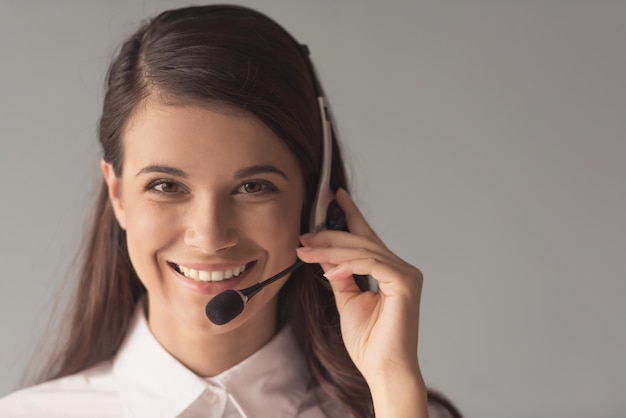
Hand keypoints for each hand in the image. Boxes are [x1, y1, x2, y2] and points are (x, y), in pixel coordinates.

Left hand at [296, 188, 423, 386]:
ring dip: (330, 249)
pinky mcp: (404, 283)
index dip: (351, 216)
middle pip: (362, 241)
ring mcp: (406, 274)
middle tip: (303, 237)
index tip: (335, 197)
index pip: (367, 238)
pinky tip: (328, 268)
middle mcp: (401, 268)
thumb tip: (325, 255)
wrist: (383, 370)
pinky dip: (346, 264)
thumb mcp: (347, 300)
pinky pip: (369, 264)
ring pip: (363, 250)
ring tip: (304, 250)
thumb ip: (340, 274)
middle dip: (329, 236)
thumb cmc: (369, 341)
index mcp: (390, 271)